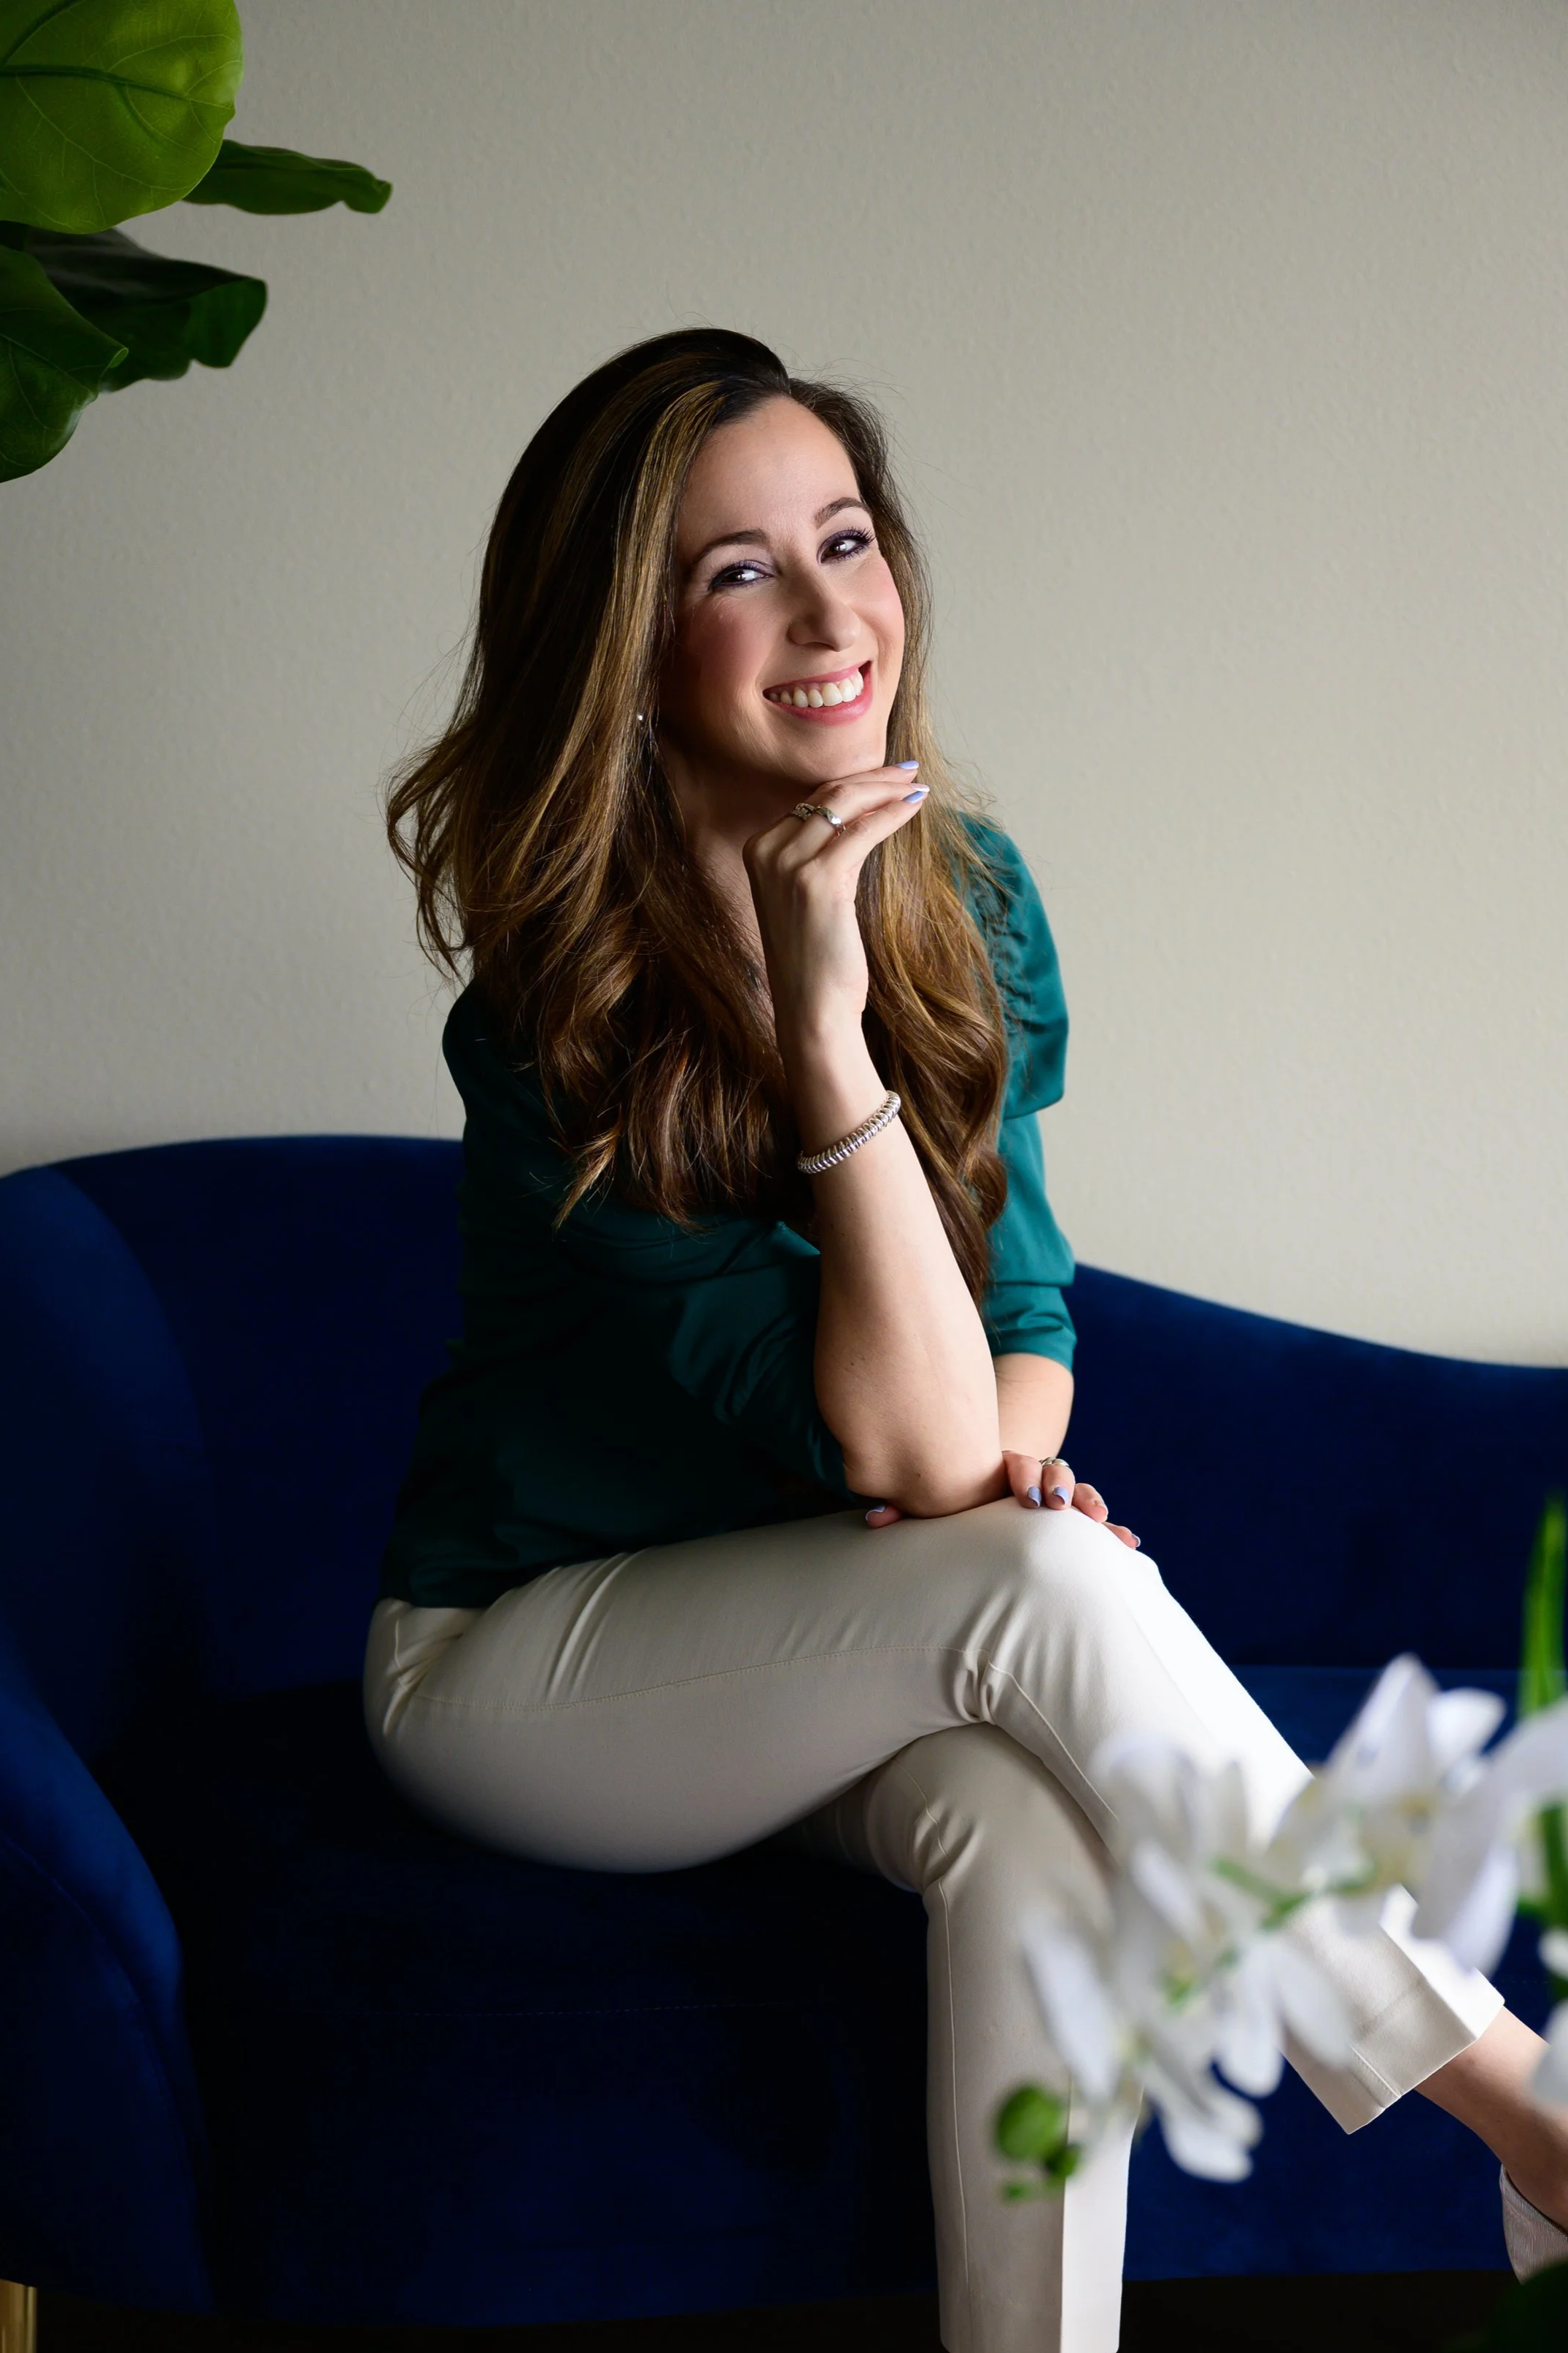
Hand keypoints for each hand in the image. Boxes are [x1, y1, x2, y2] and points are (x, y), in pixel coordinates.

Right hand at [742, 764, 925, 1050]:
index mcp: (759, 850)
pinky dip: (892, 814)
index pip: (811, 799)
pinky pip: (863, 831)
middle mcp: (767, 850)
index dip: (854, 781)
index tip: (887, 774)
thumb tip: (865, 818)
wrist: (811, 1008)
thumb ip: (825, 856)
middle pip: (827, 793)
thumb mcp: (811, 896)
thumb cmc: (816, 958)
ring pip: (845, 803)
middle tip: (909, 768)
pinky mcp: (817, 879)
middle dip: (873, 776)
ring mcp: (788, 863)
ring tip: (916, 784)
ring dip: (887, 789)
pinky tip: (914, 807)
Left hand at [865, 1457, 1139, 1546]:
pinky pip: (1095, 1518)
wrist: (983, 1484)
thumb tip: (874, 1517)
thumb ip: (908, 1507)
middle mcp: (1033, 1474)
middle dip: (1057, 1483)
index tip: (1025, 1497)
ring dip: (1086, 1500)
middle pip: (1051, 1469)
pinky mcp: (1071, 1513)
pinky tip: (1129, 1544)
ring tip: (1099, 1518)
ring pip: (1078, 1487)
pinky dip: (1111, 1529)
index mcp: (1001, 1466)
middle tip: (1055, 1504)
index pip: (1015, 1462)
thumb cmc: (956, 1496)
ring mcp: (1055, 1490)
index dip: (1021, 1476)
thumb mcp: (937, 1500)